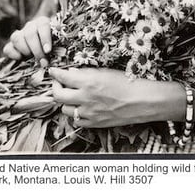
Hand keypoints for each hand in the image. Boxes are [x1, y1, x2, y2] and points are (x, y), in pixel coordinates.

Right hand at [3, 15, 51, 64]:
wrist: (42, 45)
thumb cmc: (53, 44)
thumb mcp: (56, 42)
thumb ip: (56, 46)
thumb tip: (55, 57)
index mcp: (42, 22)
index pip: (43, 25)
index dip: (45, 38)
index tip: (48, 51)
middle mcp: (30, 26)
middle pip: (29, 34)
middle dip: (36, 50)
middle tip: (42, 61)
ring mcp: (19, 34)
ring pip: (17, 38)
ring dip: (25, 50)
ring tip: (32, 58)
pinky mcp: (11, 45)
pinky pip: (7, 48)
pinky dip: (13, 54)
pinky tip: (20, 58)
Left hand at [49, 67, 183, 127]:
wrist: (141, 101)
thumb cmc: (127, 83)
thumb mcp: (106, 72)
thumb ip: (87, 73)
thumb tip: (73, 72)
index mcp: (88, 82)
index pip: (63, 77)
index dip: (55, 74)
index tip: (52, 71)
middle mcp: (85, 98)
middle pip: (58, 96)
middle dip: (55, 88)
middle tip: (58, 84)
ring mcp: (89, 113)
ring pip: (65, 110)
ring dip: (66, 102)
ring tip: (72, 97)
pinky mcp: (94, 123)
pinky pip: (77, 120)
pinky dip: (76, 114)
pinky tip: (82, 108)